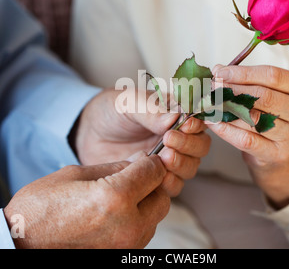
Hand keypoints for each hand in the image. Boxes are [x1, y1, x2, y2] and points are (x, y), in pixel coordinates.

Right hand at [4, 154, 169, 248]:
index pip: (154, 171)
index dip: (150, 161)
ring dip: (145, 203)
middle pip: (162, 197)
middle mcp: (128, 226)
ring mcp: (127, 246)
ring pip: (155, 217)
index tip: (141, 160)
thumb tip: (140, 161)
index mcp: (115, 198)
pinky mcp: (122, 256)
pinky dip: (137, 220)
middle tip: (133, 177)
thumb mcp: (77, 174)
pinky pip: (143, 233)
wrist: (21, 244)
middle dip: (151, 184)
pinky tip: (115, 214)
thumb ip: (115, 167)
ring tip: (120, 197)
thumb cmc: (41, 208)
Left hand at [72, 89, 210, 196]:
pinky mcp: (156, 178)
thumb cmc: (111, 111)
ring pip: (190, 167)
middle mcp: (178, 137)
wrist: (87, 134)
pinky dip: (170, 183)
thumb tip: (175, 118)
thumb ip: (151, 109)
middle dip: (188, 145)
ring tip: (162, 158)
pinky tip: (158, 177)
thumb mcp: (128, 102)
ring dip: (181, 165)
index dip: (196, 125)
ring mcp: (168, 159)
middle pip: (200, 146)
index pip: (199, 120)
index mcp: (176, 113)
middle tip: (167, 141)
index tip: (184, 125)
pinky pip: (174, 186)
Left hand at [209, 65, 288, 208]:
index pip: (272, 75)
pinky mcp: (278, 154)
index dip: (243, 73)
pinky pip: (247, 139)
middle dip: (233, 90)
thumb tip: (218, 70)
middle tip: (211, 88)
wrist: (279, 153)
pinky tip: (212, 122)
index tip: (219, 72)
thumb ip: (246, 80)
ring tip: (208, 103)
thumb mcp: (267, 92)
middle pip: (264, 96)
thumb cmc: (270, 114)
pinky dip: (225, 129)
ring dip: (226, 109)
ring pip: (254, 118)